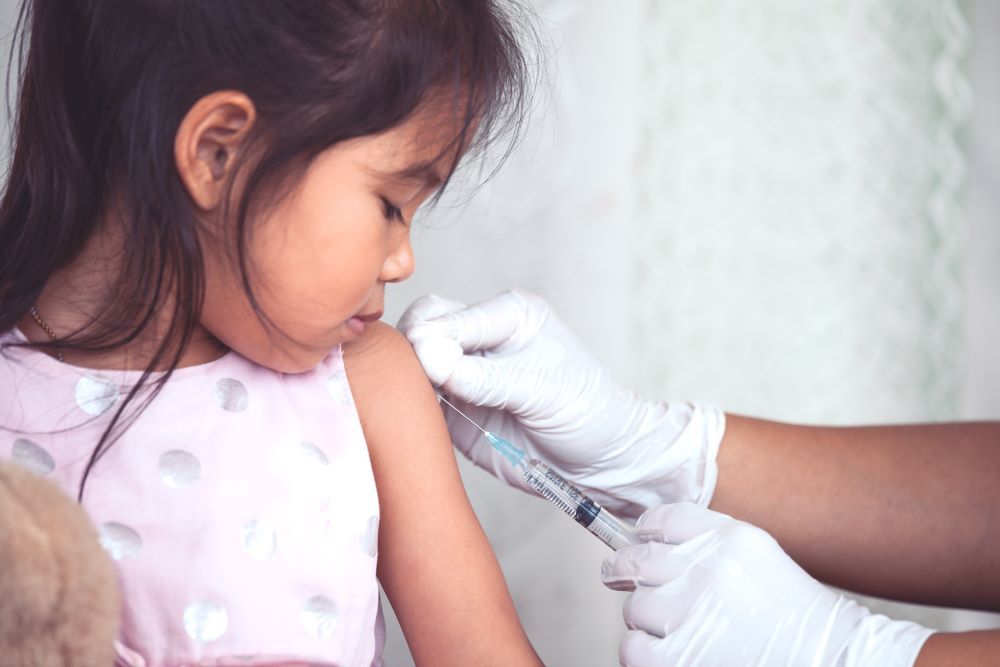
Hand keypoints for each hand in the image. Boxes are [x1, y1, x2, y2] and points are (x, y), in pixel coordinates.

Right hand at [397, 290, 725, 517]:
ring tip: (421, 405)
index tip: (430, 367)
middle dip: (411, 354)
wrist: (601, 463)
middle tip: (422, 386)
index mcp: (507, 314)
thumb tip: (429, 355)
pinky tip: (416, 421)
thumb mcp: (541, 389)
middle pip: (420, 329)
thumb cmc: (587, 412)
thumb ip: (485, 376)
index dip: (432, 339)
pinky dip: (409, 410)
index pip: (448, 315)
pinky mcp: (454, 411)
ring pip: (410, 365)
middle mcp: (480, 338)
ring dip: (407, 383)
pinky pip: (415, 402)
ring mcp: (463, 374)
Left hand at [602, 503, 933, 666]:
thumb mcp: (762, 561)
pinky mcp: (679, 656)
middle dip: (625, 571)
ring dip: (645, 621)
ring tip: (670, 631)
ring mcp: (692, 611)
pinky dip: (642, 653)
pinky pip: (633, 649)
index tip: (639, 540)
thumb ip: (713, 547)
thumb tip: (656, 546)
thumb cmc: (800, 622)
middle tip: (616, 576)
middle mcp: (709, 568)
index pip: (665, 519)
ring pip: (635, 607)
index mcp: (732, 538)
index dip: (645, 530)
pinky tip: (664, 654)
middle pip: (638, 560)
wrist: (835, 661)